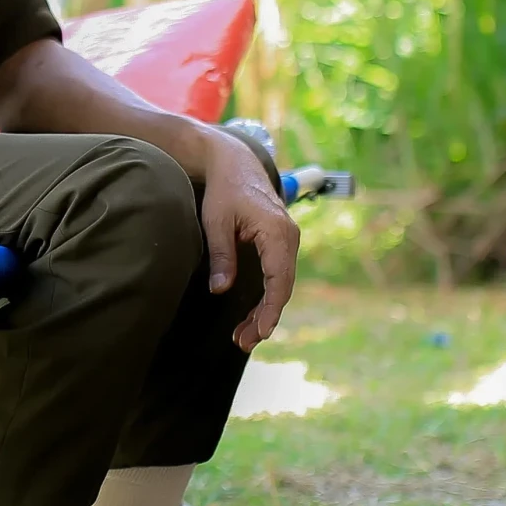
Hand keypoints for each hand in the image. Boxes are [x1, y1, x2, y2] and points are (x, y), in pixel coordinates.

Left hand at [198, 130, 299, 352]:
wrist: (236, 163)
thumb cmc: (225, 189)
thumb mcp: (216, 222)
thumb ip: (222, 255)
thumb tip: (221, 290)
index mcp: (277, 232)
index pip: (279, 280)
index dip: (270, 310)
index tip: (259, 332)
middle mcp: (289, 237)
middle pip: (283, 287)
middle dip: (265, 318)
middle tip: (243, 342)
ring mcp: (287, 240)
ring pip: (281, 284)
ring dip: (265, 311)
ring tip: (243, 337)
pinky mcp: (280, 243)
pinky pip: (277, 275)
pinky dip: (266, 297)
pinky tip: (251, 317)